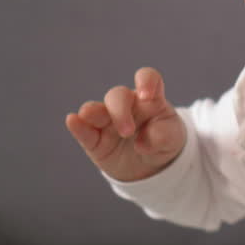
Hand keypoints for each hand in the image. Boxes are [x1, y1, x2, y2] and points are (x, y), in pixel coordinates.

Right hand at [65, 67, 186, 182]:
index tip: (147, 95)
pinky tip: (72, 120)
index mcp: (149, 99)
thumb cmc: (164, 141)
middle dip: (120, 111)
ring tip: (90, 116)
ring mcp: (107, 121)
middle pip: (117, 95)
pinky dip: (77, 125)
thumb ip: (164, 135)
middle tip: (127, 132)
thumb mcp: (173, 138)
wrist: (152, 166)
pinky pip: (84, 131)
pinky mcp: (95, 140)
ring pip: (95, 109)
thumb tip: (142, 143)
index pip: (146, 78)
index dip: (145, 81)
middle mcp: (126, 105)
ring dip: (93, 112)